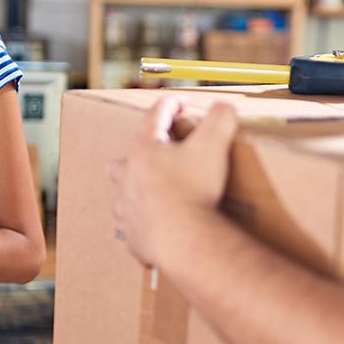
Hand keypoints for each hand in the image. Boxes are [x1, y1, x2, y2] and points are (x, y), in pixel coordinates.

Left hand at [108, 98, 238, 266]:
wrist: (185, 239)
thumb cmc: (195, 189)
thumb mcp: (214, 144)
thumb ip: (221, 117)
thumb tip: (225, 107)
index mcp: (145, 151)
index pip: (154, 118)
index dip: (170, 106)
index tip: (181, 103)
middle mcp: (128, 179)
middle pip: (119, 164)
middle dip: (135, 159)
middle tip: (156, 159)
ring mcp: (129, 211)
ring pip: (122, 199)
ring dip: (135, 196)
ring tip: (155, 197)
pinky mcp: (135, 239)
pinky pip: (135, 232)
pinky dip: (146, 228)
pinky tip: (160, 230)